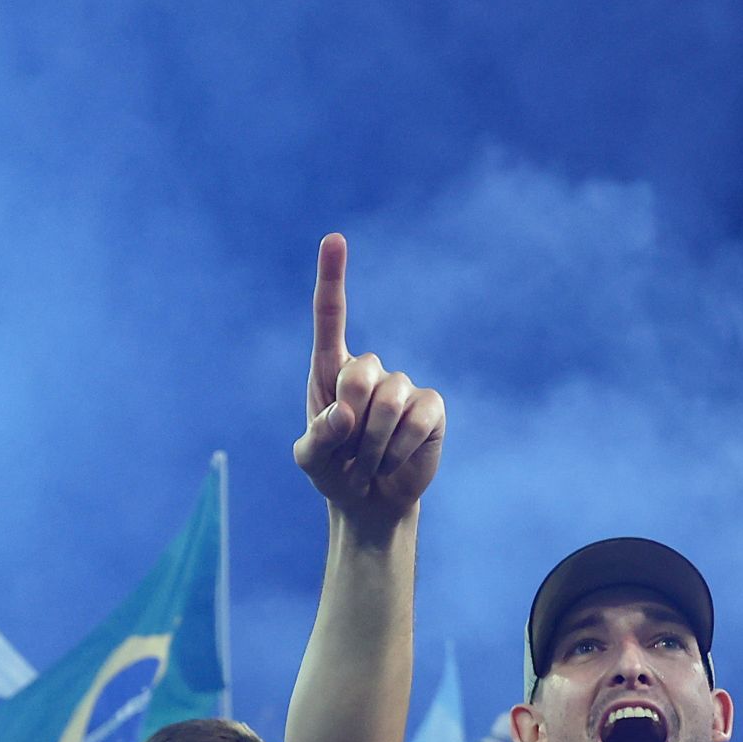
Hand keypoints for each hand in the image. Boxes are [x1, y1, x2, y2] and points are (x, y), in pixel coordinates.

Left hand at [291, 235, 443, 520]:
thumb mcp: (310, 462)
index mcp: (331, 370)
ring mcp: (403, 387)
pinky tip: (394, 461)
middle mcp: (369, 370)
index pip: (330, 317)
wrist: (370, 503)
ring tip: (369, 463)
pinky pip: (418, 419)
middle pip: (359, 372)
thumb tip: (345, 413)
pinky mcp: (432, 408)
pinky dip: (400, 448)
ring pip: (389, 401)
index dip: (333, 277)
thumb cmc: (334, 473)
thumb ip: (316, 439)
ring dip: (373, 444)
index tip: (334, 238)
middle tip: (349, 452)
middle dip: (349, 419)